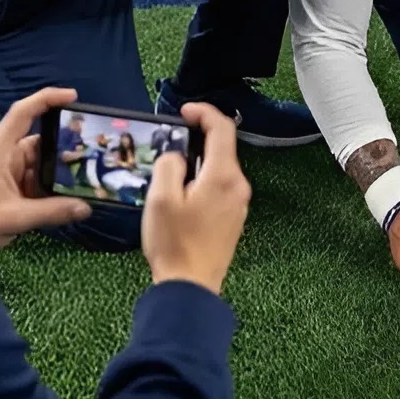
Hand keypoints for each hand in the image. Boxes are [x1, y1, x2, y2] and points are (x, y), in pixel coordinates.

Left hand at [0, 87, 93, 252]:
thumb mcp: (15, 218)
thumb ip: (52, 211)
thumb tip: (86, 207)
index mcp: (0, 151)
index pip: (23, 112)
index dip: (47, 98)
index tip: (73, 97)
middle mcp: (7, 155)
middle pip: (41, 138)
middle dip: (66, 142)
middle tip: (92, 147)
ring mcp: (11, 170)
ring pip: (44, 159)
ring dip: (61, 165)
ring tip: (88, 170)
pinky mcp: (15, 184)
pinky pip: (40, 175)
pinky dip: (54, 180)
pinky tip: (72, 187)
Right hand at [142, 103, 250, 296]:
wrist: (190, 288)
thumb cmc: (174, 243)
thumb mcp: (161, 198)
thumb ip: (169, 165)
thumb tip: (177, 155)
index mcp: (224, 175)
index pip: (222, 128)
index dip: (203, 112)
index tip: (184, 111)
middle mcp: (238, 186)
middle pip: (222, 148)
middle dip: (197, 139)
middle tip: (170, 141)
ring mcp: (238, 204)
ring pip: (220, 169)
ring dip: (198, 162)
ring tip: (171, 171)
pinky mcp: (233, 219)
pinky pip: (220, 188)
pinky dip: (203, 181)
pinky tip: (182, 196)